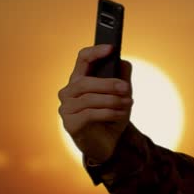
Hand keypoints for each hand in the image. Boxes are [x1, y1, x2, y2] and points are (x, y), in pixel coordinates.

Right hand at [58, 44, 133, 164]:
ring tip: (128, 103)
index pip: (82, 59)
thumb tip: (124, 62)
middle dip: (108, 84)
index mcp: (79, 80)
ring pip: (88, 99)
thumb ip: (122, 78)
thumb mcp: (122, 96)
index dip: (95, 52)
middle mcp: (68, 92)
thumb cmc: (111, 117)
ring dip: (111, 100)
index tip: (111, 48)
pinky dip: (108, 113)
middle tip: (126, 88)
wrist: (108, 144)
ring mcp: (66, 109)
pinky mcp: (70, 125)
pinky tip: (120, 115)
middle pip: (85, 81)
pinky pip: (89, 114)